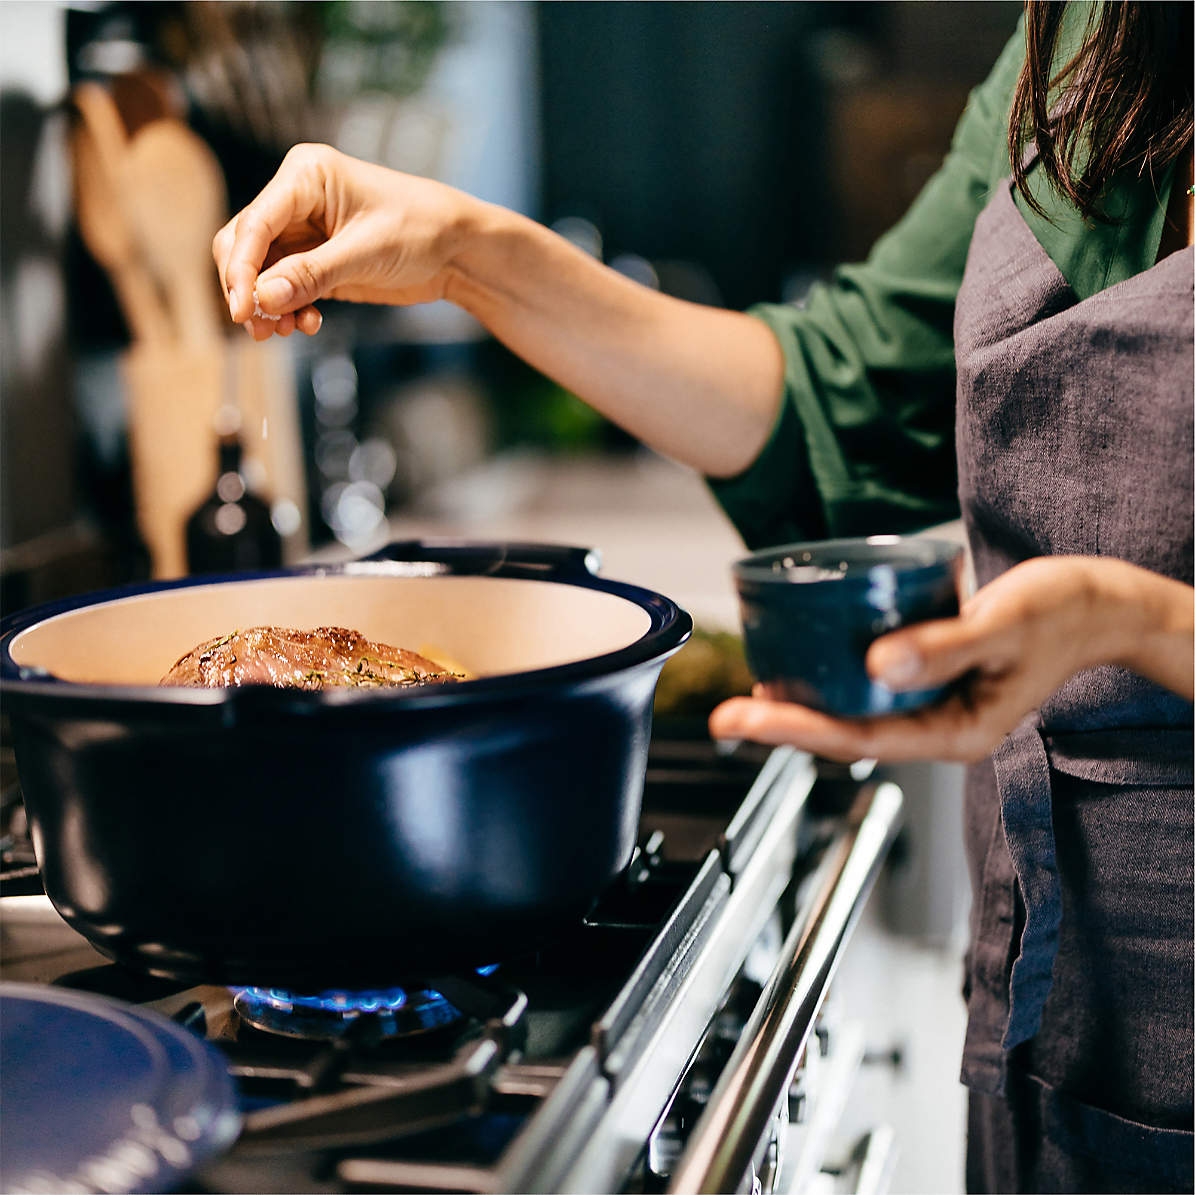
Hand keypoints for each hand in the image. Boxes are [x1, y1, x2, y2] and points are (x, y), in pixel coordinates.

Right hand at [211, 144, 476, 339]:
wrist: (458, 249)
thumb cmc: (421, 230)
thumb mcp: (367, 252)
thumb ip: (312, 275)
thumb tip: (262, 298)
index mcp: (306, 176)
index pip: (254, 223)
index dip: (241, 269)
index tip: (241, 309)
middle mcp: (297, 199)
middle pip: (246, 246)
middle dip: (249, 288)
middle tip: (260, 327)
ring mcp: (305, 231)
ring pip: (262, 271)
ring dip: (268, 304)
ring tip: (283, 331)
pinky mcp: (317, 261)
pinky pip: (286, 287)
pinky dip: (289, 308)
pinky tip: (307, 324)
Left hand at [708, 556, 1194, 762]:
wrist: (1100, 602)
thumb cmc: (1065, 612)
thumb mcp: (1007, 624)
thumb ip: (945, 646)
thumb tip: (877, 664)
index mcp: (957, 730)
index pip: (860, 737)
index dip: (797, 729)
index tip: (747, 717)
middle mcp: (937, 723)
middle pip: (845, 732)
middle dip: (783, 724)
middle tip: (724, 714)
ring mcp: (932, 702)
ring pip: (853, 711)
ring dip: (801, 705)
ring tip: (747, 697)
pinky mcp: (928, 675)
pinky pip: (868, 684)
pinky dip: (831, 675)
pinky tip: (801, 659)